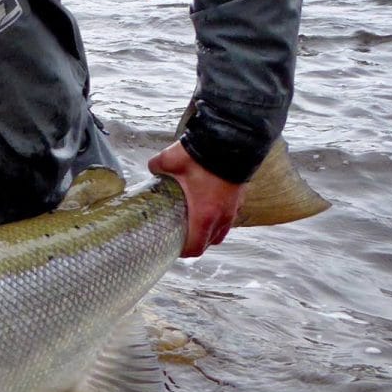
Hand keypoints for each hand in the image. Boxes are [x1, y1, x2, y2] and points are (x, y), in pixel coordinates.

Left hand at [147, 141, 243, 257]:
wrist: (233, 140)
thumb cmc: (202, 155)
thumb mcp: (169, 160)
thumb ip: (156, 168)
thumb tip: (152, 170)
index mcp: (204, 214)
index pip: (196, 247)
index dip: (183, 251)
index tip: (172, 247)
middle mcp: (222, 216)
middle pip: (209, 242)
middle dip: (195, 242)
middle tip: (181, 234)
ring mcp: (233, 208)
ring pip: (221, 231)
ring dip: (208, 231)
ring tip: (194, 223)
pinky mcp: (239, 198)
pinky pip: (228, 217)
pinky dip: (218, 218)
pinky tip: (207, 206)